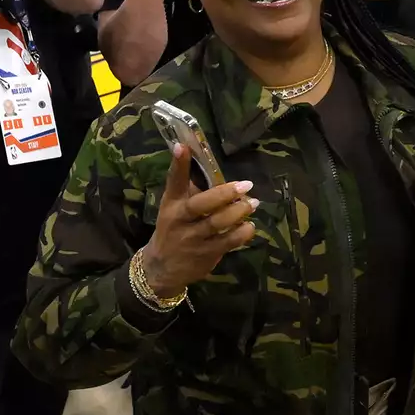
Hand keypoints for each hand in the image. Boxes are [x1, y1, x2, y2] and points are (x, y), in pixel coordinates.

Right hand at [141, 144, 258, 298]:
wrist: (161, 268)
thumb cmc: (173, 229)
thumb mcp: (174, 209)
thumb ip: (189, 190)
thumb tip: (207, 163)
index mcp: (172, 205)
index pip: (174, 182)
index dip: (178, 164)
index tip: (183, 146)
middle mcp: (180, 220)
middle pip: (201, 205)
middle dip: (224, 193)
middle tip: (246, 185)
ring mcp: (192, 239)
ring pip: (217, 224)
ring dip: (239, 212)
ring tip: (253, 203)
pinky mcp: (205, 254)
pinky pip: (228, 242)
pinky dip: (242, 233)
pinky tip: (250, 226)